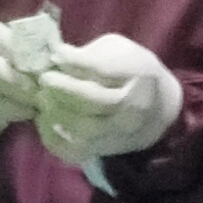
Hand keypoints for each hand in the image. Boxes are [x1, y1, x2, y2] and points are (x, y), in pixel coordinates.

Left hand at [35, 34, 182, 162]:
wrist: (160, 108)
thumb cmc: (133, 72)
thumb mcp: (119, 51)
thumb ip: (91, 54)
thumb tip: (56, 57)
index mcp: (139, 73)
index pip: (104, 68)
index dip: (75, 61)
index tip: (56, 54)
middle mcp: (133, 108)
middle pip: (93, 101)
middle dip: (63, 88)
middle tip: (45, 79)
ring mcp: (121, 134)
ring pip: (83, 129)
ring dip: (56, 113)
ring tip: (43, 99)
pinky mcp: (107, 150)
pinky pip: (76, 151)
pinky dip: (54, 138)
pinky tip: (45, 121)